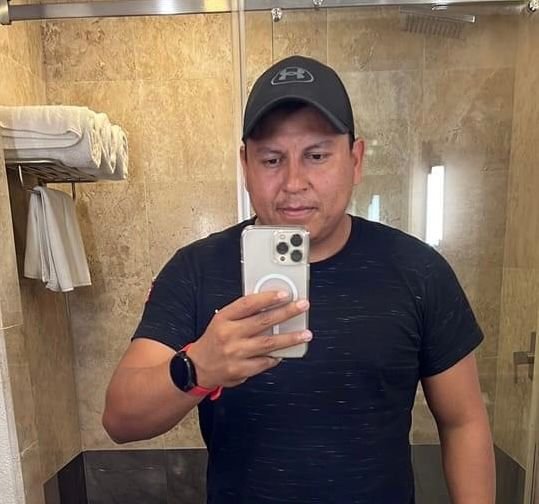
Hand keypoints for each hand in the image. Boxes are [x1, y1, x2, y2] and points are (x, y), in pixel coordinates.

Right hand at [186, 290, 310, 388]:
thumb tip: (271, 303)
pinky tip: (284, 353)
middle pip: (262, 321)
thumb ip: (243, 312)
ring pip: (268, 343)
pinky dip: (276, 357)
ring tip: (305, 333)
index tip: (285, 294)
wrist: (199, 367)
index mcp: (224, 318)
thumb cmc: (215, 340)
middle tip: (302, 307)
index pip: (248, 304)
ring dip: (289, 338)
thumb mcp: (223, 320)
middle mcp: (229, 334)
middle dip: (286, 313)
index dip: (268, 297)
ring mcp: (235, 353)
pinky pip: (264, 362)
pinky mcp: (240, 370)